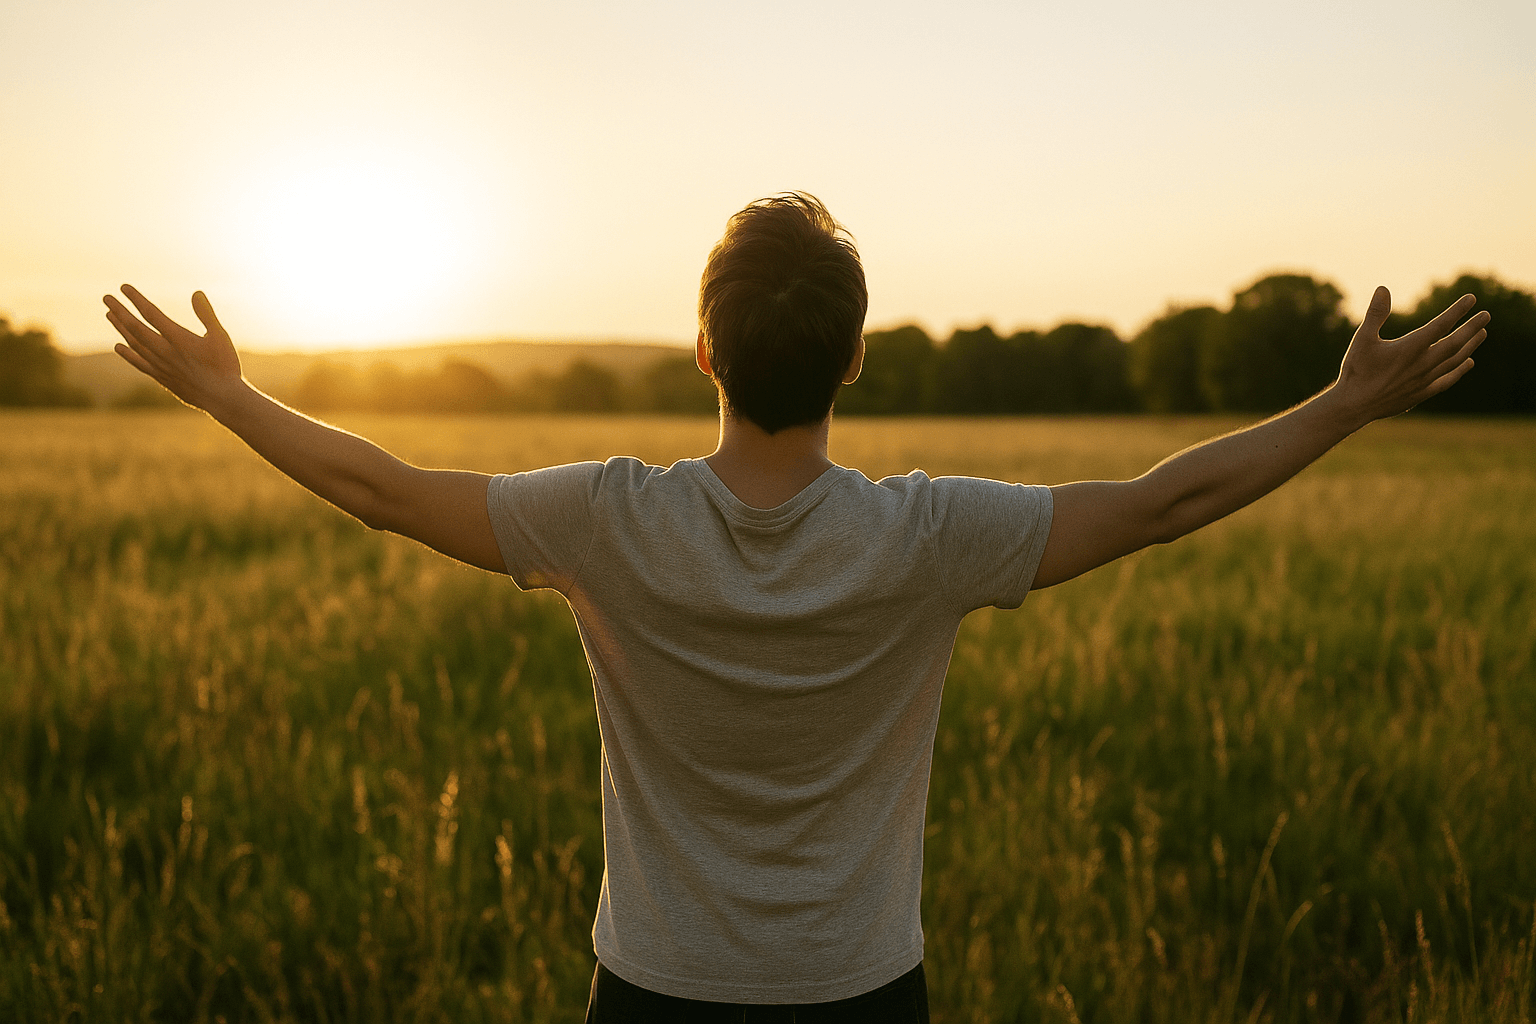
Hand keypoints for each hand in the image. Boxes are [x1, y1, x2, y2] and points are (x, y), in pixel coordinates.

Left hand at [104, 286, 243, 411]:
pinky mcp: (162, 378)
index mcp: (179, 339)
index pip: (152, 314)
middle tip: (107, 298)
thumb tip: (196, 293)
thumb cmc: (225, 366)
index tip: (124, 287)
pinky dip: (128, 354)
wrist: (223, 398)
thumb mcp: (220, 336)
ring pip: (134, 344)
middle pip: (135, 328)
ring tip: (110, 315)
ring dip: (121, 328)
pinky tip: (119, 347)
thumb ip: (206, 314)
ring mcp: (161, 366)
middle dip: (120, 311)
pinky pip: (139, 364)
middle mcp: (165, 352)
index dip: (136, 300)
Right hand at [1333, 286, 1488, 424]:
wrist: (1353, 406)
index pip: (1440, 325)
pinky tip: (1468, 363)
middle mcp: (1422, 364)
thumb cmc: (1356, 370)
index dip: (1457, 311)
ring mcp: (1424, 380)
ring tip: (1482, 333)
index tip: (1471, 299)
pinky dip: (1459, 370)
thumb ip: (1375, 314)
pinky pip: (1447, 380)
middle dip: (1471, 328)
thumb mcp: (1362, 339)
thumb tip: (1383, 288)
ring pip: (1454, 360)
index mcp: (1410, 348)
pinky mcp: (1421, 393)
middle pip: (1455, 343)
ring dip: (1470, 346)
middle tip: (1486, 315)